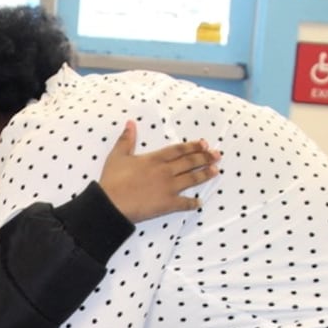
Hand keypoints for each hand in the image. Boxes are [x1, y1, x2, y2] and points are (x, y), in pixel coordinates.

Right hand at [98, 120, 220, 223]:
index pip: (179, 150)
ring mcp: (168, 188)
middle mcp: (165, 171)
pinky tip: (200, 202)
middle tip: (217, 155)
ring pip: (192, 179)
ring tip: (215, 171)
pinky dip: (193, 203)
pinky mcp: (167, 204)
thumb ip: (126, 139)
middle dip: (205, 158)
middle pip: (190, 162)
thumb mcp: (117, 156)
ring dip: (205, 175)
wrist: (110, 204)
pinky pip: (185, 204)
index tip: (204, 144)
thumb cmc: (112, 181)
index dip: (193, 146)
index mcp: (155, 159)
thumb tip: (130, 123)